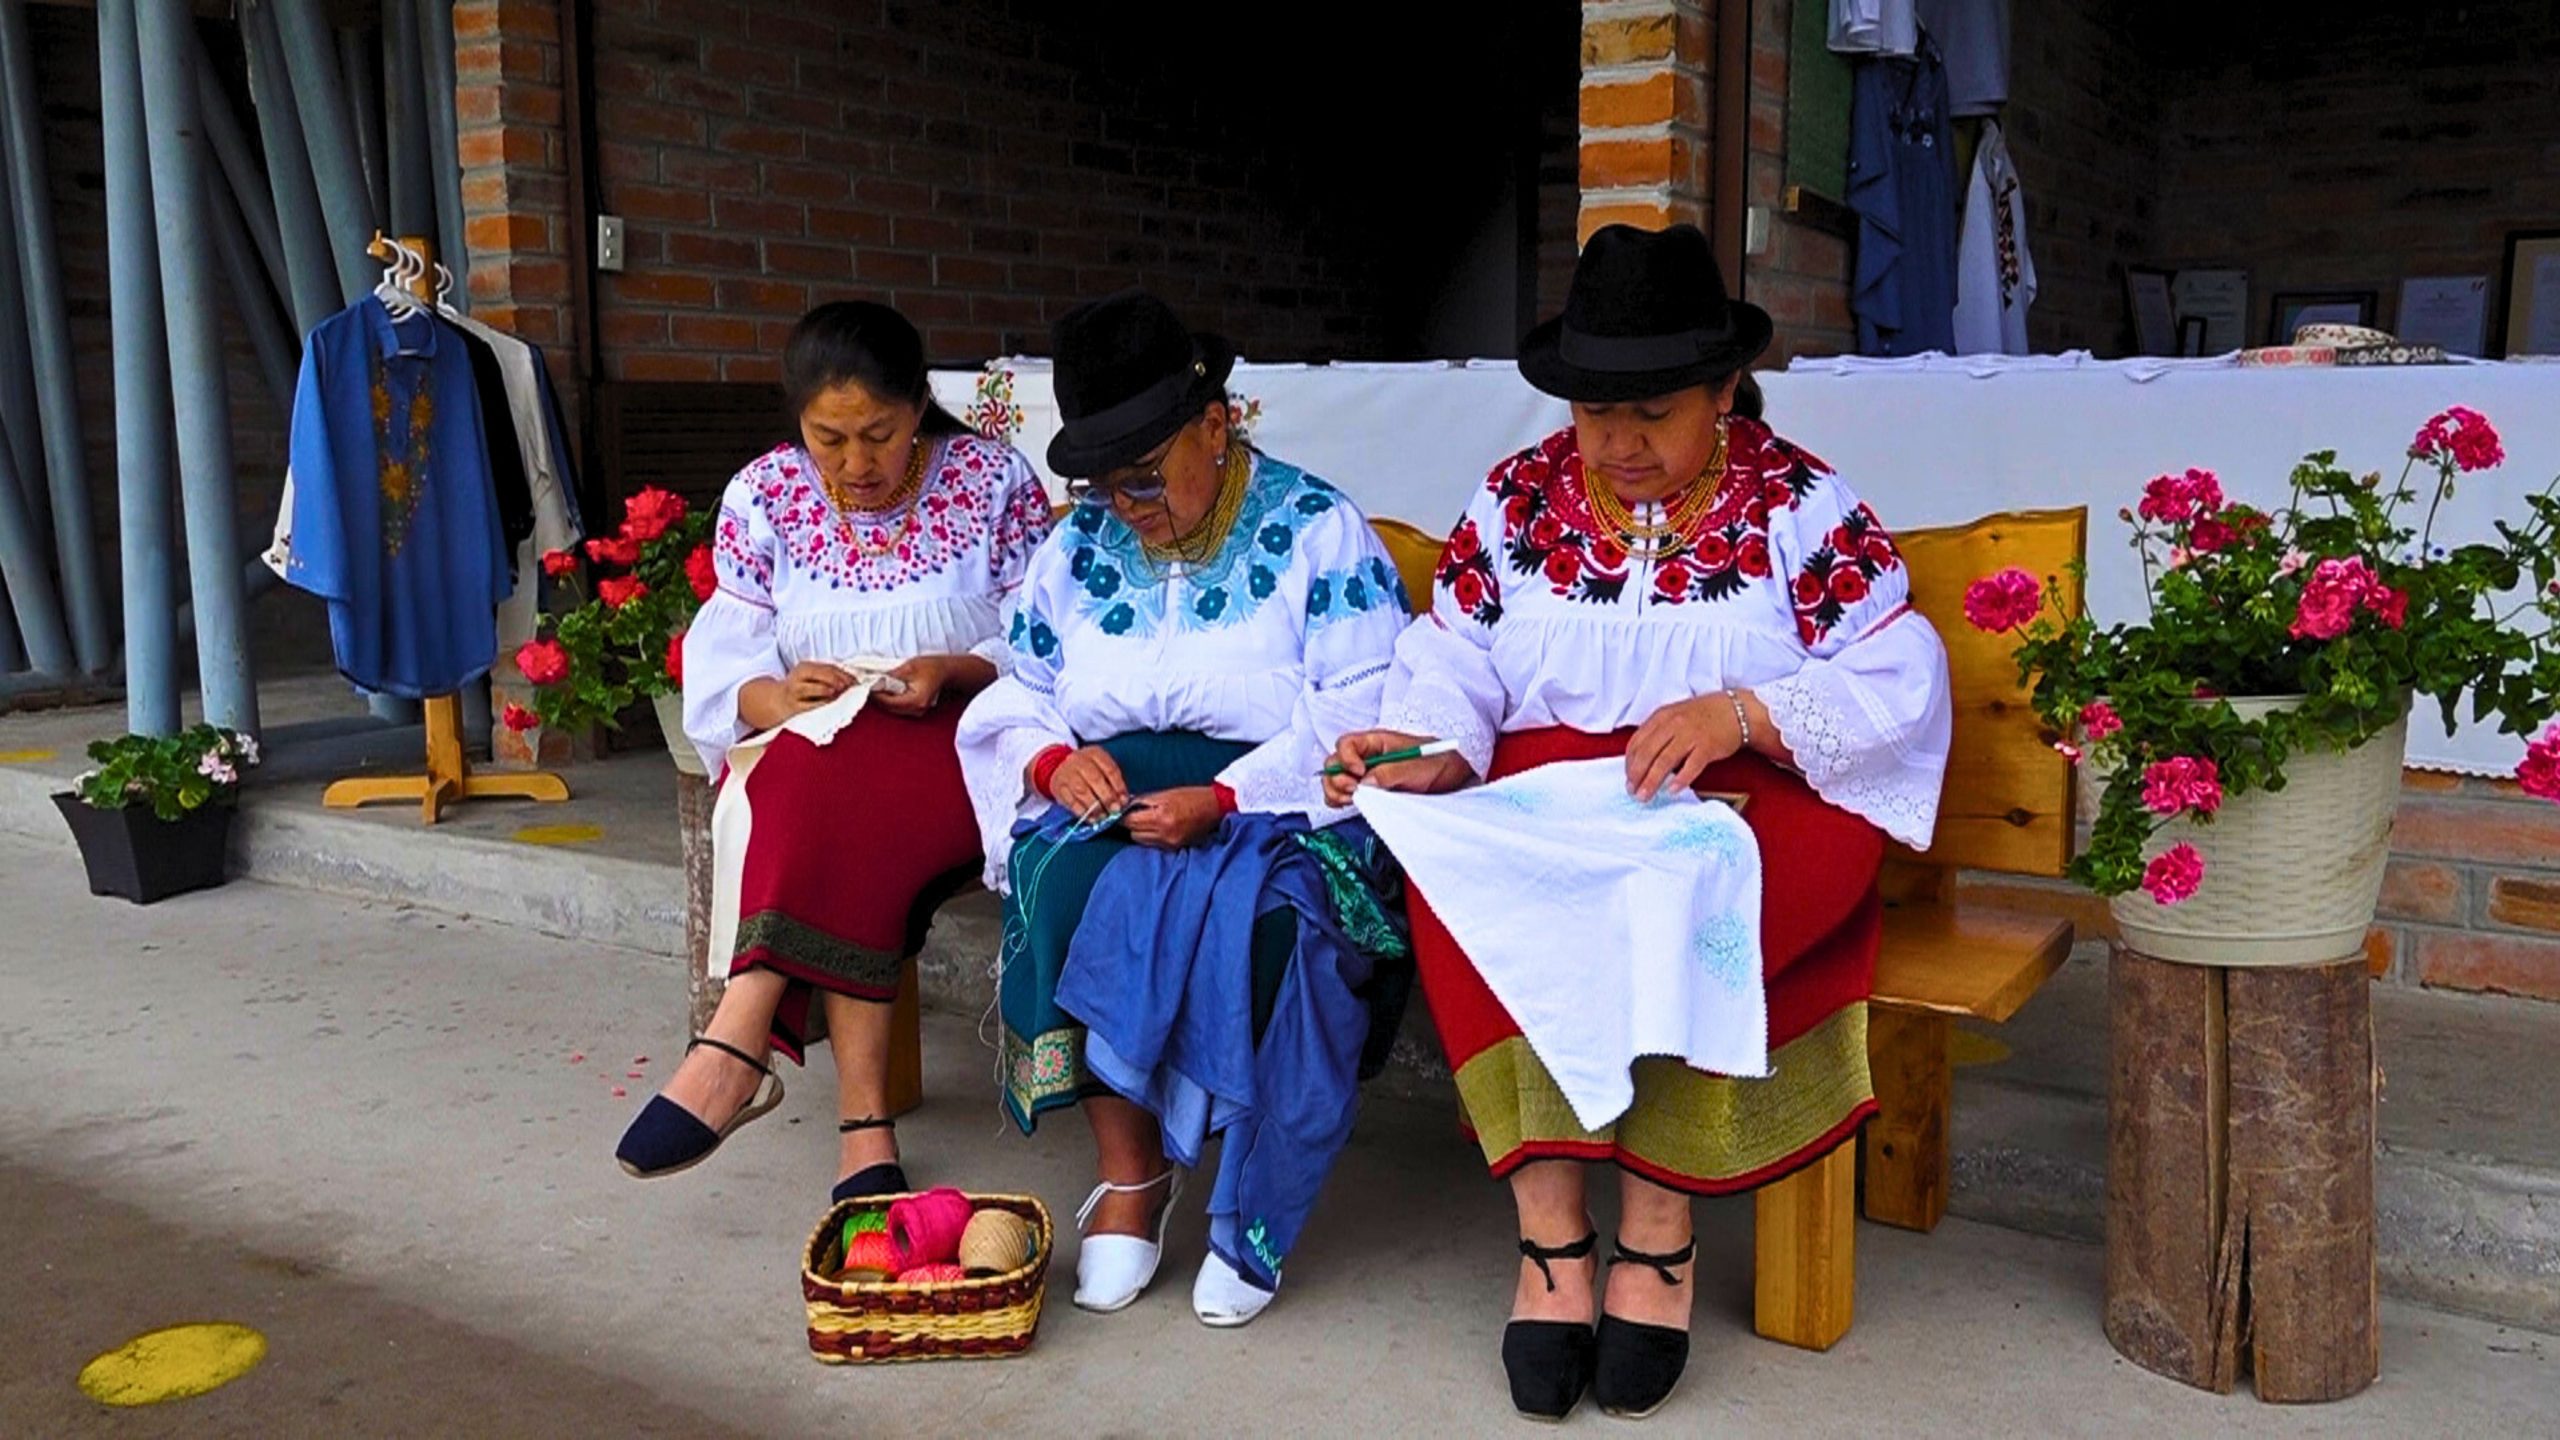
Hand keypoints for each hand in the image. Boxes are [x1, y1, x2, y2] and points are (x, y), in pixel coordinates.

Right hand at [782, 661, 857, 713]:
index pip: (826, 667)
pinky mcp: (794, 707)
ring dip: (826, 690)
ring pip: (811, 689)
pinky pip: (809, 705)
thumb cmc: (801, 688)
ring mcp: (794, 692)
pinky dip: (821, 704)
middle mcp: (798, 677)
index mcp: (805, 667)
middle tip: (849, 686)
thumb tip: (851, 681)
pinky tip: (830, 704)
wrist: (778, 701)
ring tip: (838, 692)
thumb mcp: (811, 677)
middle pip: (819, 675)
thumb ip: (828, 676)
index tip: (855, 681)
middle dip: (836, 680)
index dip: (843, 673)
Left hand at [870, 656, 948, 715]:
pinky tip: (886, 691)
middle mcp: (917, 710)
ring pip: (893, 709)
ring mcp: (918, 712)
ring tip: (876, 687)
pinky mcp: (916, 709)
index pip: (889, 702)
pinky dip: (891, 700)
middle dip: (878, 698)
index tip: (868, 685)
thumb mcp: (909, 667)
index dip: (876, 694)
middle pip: (890, 708)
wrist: (946, 671)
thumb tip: (876, 680)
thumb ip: (891, 676)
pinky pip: (899, 707)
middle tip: (869, 686)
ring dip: (884, 700)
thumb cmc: (931, 667)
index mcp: (916, 701)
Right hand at [1045, 745, 1128, 819]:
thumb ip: (1112, 781)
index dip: (1119, 787)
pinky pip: (1071, 801)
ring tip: (1103, 816)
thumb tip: (1122, 801)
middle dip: (1107, 797)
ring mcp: (1067, 773)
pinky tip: (1091, 818)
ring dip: (1095, 807)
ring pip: (1082, 791)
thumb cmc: (1088, 770)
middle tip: (1114, 810)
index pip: (1110, 769)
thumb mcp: (1101, 768)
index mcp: (1094, 754)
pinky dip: (1082, 812)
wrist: (1060, 767)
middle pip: (1095, 779)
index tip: (1124, 801)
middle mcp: (1079, 761)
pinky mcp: (1059, 787)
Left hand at [1122, 787, 1222, 848]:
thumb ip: (1144, 801)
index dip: (1123, 816)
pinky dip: (1151, 837)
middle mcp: (1165, 833)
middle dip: (1132, 824)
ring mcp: (1170, 843)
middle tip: (1136, 814)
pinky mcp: (1175, 848)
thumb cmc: (1192, 797)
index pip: (1131, 821)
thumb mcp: (1166, 794)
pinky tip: (1157, 827)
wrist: (1215, 808)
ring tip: (1148, 820)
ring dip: (1140, 831)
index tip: (1120, 812)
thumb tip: (1126, 805)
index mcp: (1161, 817)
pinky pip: (1153, 844)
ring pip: (1141, 841)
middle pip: (1133, 833)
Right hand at [1324, 729, 1472, 808]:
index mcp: (1376, 742)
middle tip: (1352, 790)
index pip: (1347, 744)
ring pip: (1334, 780)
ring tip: (1351, 799)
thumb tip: (1366, 781)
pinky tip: (1352, 804)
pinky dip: (1340, 801)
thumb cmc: (1438, 763)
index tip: (1359, 773)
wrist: (1453, 778)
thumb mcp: (1418, 765)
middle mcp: (1366, 757)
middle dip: (1336, 778)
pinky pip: (1343, 795)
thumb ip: (1391, 772)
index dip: (1346, 758)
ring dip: (1335, 791)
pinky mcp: (1368, 792)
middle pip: (1334, 762)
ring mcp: (1365, 775)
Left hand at [1625, 693, 1744, 801]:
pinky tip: (1672, 790)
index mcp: (1661, 717)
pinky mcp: (1707, 746)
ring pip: (1664, 761)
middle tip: (1632, 792)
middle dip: (1636, 775)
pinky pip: (1691, 765)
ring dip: (1652, 781)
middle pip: (1647, 753)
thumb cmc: (1703, 716)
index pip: (1637, 742)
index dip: (1629, 763)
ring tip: (1645, 796)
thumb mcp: (1674, 717)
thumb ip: (1658, 733)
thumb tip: (1641, 761)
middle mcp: (1673, 724)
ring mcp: (1690, 735)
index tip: (1628, 779)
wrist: (1736, 711)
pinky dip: (1680, 779)